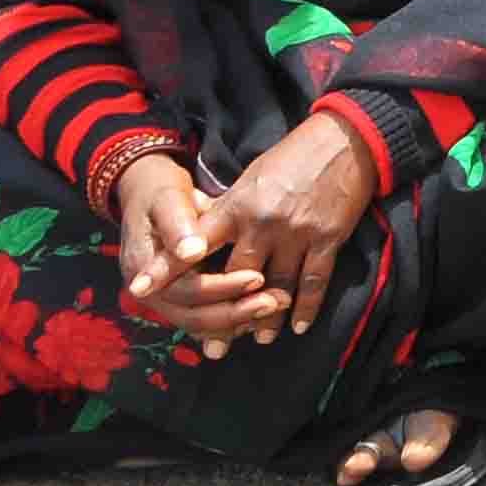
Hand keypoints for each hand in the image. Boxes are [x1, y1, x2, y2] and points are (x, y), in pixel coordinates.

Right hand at [108, 156, 280, 352]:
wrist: (150, 200)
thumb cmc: (161, 196)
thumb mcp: (168, 202)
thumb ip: (179, 227)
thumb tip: (192, 252)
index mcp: (143, 271)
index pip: (184, 292)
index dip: (221, 288)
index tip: (257, 277)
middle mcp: (152, 293)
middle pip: (194, 317)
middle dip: (237, 312)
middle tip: (277, 301)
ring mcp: (167, 300)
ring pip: (204, 325)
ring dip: (241, 320)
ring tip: (279, 304)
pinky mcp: (184, 301)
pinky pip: (209, 320)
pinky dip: (236, 318)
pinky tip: (267, 309)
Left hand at [186, 113, 379, 338]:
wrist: (344, 141)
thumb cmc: (291, 157)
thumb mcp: (249, 179)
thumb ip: (228, 212)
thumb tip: (204, 239)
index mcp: (235, 207)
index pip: (193, 243)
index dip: (166, 268)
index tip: (141, 289)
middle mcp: (261, 224)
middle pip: (236, 279)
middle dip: (224, 314)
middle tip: (215, 344)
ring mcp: (296, 233)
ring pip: (276, 287)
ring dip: (267, 318)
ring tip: (260, 339)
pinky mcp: (327, 238)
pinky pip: (313, 281)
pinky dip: (305, 306)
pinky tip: (298, 325)